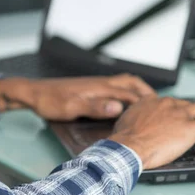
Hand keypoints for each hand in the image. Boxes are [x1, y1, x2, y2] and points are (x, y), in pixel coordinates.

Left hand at [0, 73, 154, 119]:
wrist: (34, 93)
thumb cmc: (50, 101)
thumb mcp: (72, 107)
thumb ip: (95, 107)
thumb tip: (118, 107)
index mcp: (100, 88)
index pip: (130, 93)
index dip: (146, 102)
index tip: (160, 111)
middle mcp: (101, 83)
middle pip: (131, 83)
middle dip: (147, 93)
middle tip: (160, 105)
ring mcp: (96, 84)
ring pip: (124, 83)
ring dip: (138, 90)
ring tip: (148, 102)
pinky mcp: (91, 88)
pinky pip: (116, 86)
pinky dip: (126, 92)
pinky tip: (125, 102)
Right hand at [109, 97, 194, 168]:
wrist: (129, 146)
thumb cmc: (125, 138)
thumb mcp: (125, 119)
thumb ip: (134, 116)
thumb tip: (133, 122)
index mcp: (152, 101)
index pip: (168, 102)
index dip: (171, 113)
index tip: (171, 123)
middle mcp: (168, 104)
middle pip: (185, 105)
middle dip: (187, 117)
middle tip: (184, 131)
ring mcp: (180, 114)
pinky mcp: (191, 127)